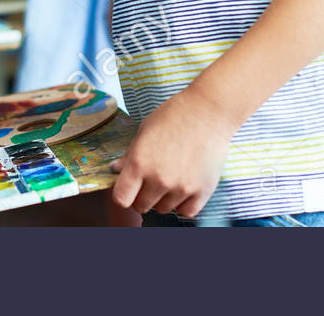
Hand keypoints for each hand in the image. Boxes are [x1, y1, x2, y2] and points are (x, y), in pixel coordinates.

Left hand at [110, 87, 236, 217]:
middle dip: (142, 196)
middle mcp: (159, 179)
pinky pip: (186, 212)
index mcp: (139, 163)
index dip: (123, 195)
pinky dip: (183, 204)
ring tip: (171, 177)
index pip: (121, 198)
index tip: (128, 188)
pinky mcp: (202, 191)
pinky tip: (183, 188)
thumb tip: (115, 170)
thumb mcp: (144, 131)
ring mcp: (181, 187)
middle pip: (141, 206)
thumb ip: (129, 155)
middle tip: (150, 181)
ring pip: (163, 209)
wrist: (207, 112)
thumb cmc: (173, 116)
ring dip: (163, 199)